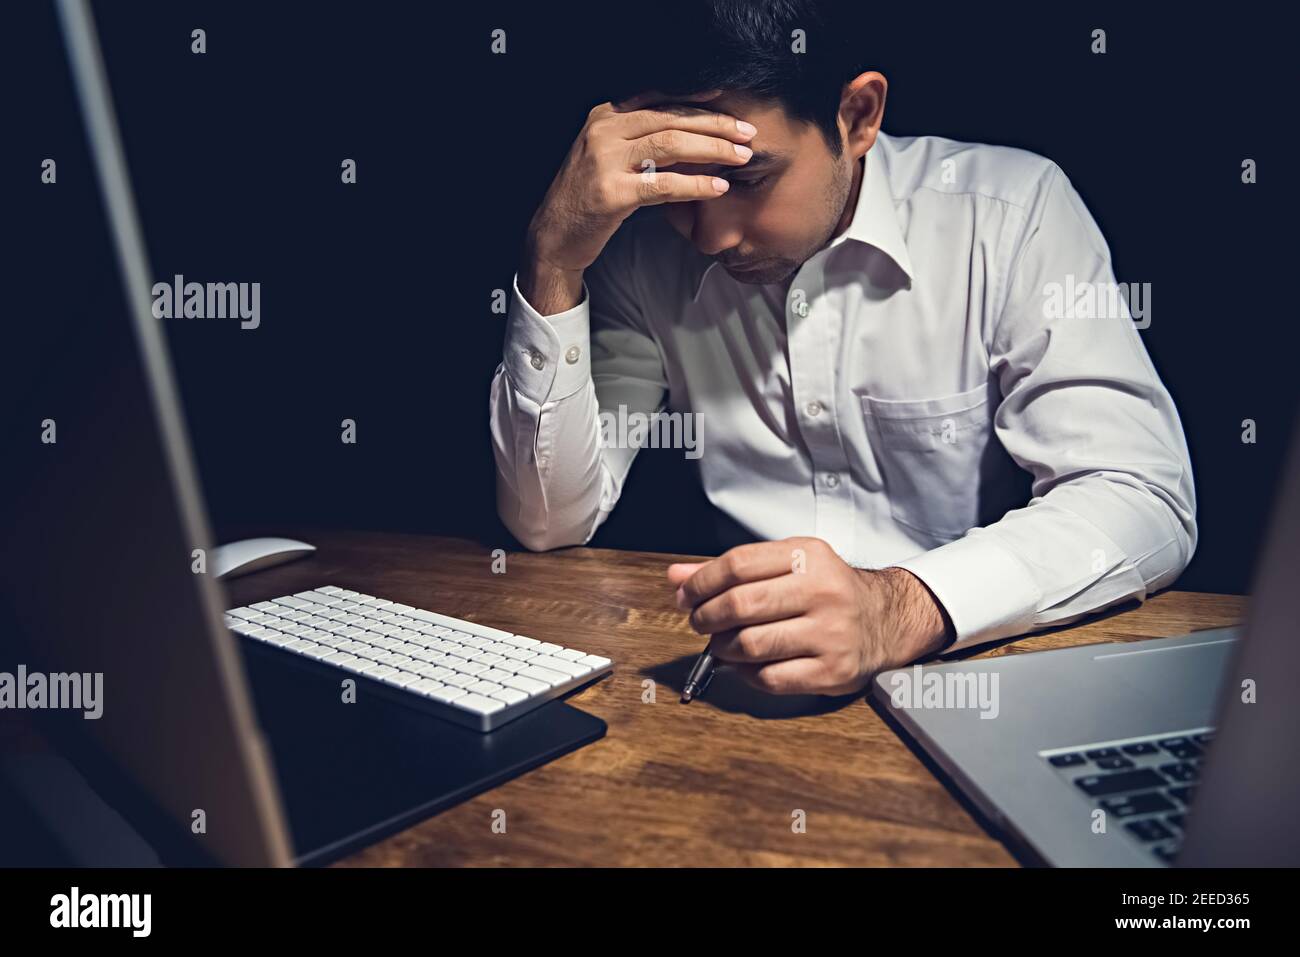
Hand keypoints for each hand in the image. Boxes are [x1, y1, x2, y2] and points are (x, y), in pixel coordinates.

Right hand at [520, 90, 756, 313]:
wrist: (554, 235)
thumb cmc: (588, 197)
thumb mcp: (608, 155)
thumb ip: (639, 137)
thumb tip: (692, 130)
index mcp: (605, 115)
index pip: (661, 99)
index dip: (700, 101)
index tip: (732, 106)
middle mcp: (603, 131)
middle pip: (671, 119)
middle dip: (716, 125)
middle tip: (748, 133)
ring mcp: (604, 161)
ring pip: (671, 145)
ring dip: (713, 149)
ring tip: (742, 157)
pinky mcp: (611, 193)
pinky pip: (663, 184)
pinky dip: (695, 184)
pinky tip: (718, 186)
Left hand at [667, 538, 953, 695]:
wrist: (885, 620)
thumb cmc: (827, 591)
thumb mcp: (787, 565)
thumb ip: (731, 570)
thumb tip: (677, 577)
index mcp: (809, 556)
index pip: (738, 564)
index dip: (701, 582)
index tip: (686, 595)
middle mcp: (823, 591)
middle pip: (740, 604)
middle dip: (706, 617)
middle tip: (700, 622)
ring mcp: (830, 634)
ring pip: (750, 644)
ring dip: (722, 648)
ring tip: (722, 644)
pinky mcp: (832, 671)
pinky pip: (769, 677)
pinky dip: (746, 674)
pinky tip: (746, 665)